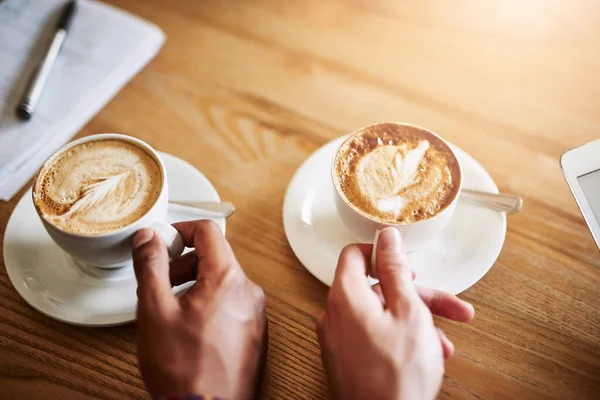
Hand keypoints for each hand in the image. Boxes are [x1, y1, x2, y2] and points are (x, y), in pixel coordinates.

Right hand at [132, 220, 266, 399]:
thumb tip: (148, 238)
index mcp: (228, 279)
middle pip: (217, 257)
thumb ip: (150, 266)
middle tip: (162, 281)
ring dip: (196, 284)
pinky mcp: (255, 333)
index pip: (209, 232)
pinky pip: (232, 304)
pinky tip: (191, 328)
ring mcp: (256, 314)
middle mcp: (249, 293)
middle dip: (185, 263)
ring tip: (173, 308)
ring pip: (224, 281)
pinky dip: (211, 304)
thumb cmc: (185, 370)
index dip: (181, 230)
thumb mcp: (155, 311)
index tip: (163, 241)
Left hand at [317, 228, 473, 399]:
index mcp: (346, 295)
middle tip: (451, 307)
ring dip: (415, 322)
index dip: (383, 254)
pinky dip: (399, 338)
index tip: (406, 262)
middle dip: (418, 296)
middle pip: (377, 289)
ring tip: (443, 341)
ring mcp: (338, 339)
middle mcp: (335, 314)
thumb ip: (395, 269)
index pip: (355, 254)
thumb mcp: (408, 311)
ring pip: (380, 315)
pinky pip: (373, 336)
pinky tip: (427, 354)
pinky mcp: (345, 358)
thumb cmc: (396, 375)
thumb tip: (387, 238)